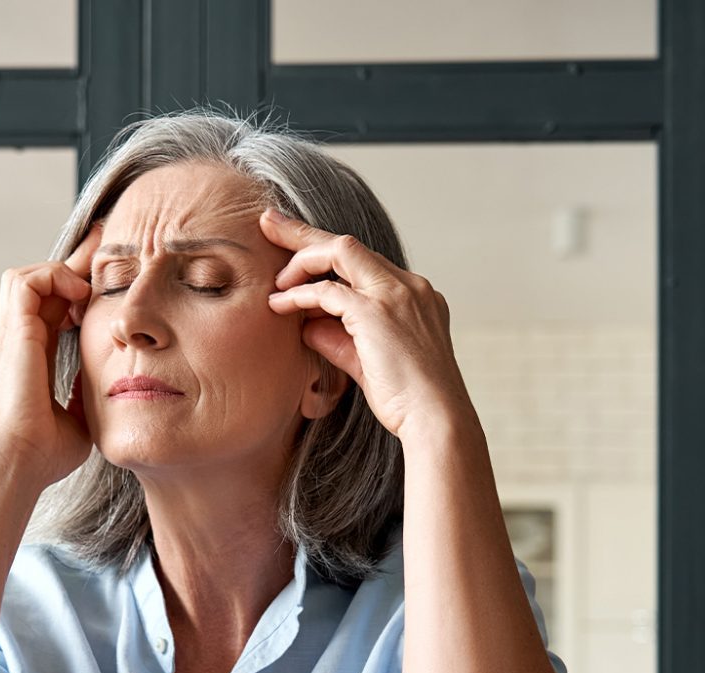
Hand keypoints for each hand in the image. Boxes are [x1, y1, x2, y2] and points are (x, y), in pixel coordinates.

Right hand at [0, 226, 100, 483]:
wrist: (24, 460)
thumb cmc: (49, 451)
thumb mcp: (82, 414)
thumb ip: (91, 393)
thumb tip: (112, 385)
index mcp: (37, 357)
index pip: (54, 307)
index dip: (77, 287)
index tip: (108, 277)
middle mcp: (22, 340)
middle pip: (41, 282)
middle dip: (74, 263)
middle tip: (106, 248)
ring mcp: (15, 335)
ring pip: (27, 275)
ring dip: (59, 270)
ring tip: (87, 286)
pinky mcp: (15, 332)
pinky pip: (26, 281)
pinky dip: (52, 277)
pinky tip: (78, 295)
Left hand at [260, 208, 472, 439]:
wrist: (436, 419)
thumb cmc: (407, 400)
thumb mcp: (368, 364)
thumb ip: (339, 340)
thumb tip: (306, 325)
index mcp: (413, 295)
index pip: (363, 262)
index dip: (325, 254)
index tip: (295, 251)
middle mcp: (408, 285)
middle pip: (348, 244)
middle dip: (303, 232)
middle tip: (268, 221)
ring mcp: (395, 294)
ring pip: (339, 251)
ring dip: (300, 261)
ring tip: (274, 282)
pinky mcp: (377, 311)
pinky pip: (328, 290)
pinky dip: (300, 295)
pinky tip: (279, 305)